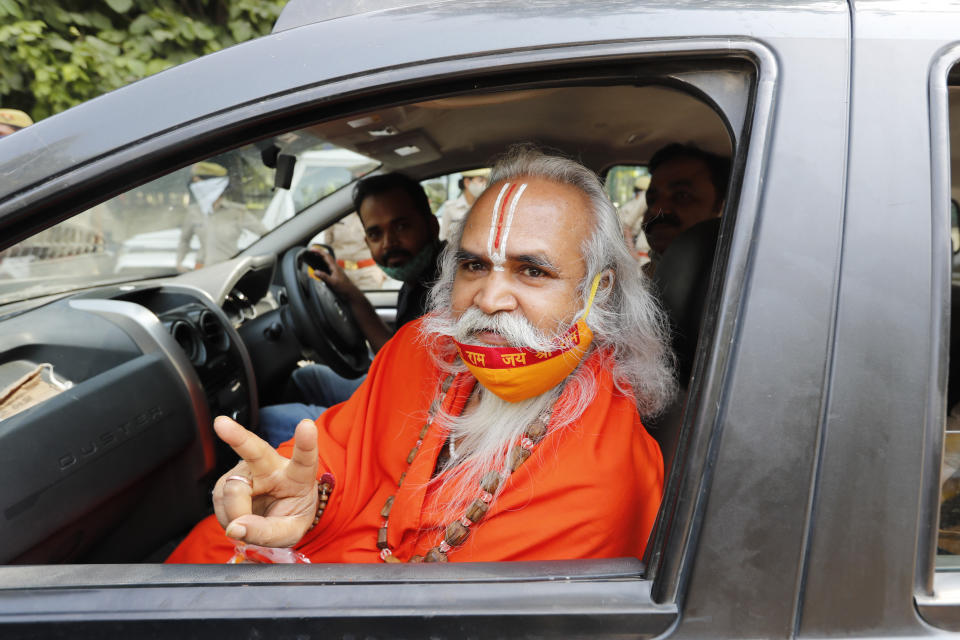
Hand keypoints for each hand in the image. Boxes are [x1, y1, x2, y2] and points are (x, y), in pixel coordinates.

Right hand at [212, 416, 319, 547]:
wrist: (277, 515)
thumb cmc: (289, 516)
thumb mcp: (289, 532)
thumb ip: (266, 532)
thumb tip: (235, 528)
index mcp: (298, 475)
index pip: (304, 458)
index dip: (306, 442)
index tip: (307, 425)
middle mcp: (272, 466)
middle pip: (256, 450)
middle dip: (237, 436)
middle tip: (221, 424)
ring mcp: (247, 470)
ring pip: (232, 491)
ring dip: (235, 513)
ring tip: (249, 521)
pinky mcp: (227, 479)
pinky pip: (220, 500)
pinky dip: (227, 516)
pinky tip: (239, 515)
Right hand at [308, 247, 361, 300]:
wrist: (350, 292)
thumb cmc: (344, 288)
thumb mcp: (332, 283)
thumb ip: (324, 277)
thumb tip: (315, 272)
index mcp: (334, 267)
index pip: (326, 256)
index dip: (319, 251)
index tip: (312, 249)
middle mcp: (335, 267)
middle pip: (327, 256)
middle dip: (319, 252)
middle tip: (312, 251)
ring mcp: (335, 270)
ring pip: (328, 260)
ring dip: (321, 257)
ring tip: (315, 255)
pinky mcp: (335, 274)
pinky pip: (328, 265)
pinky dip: (323, 263)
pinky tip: (321, 265)